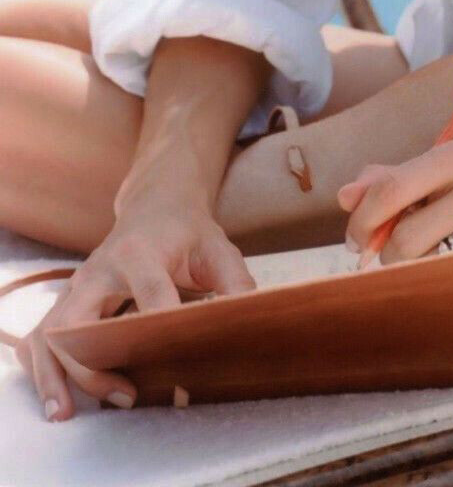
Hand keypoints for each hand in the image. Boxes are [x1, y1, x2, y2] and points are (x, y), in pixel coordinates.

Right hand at [15, 196, 255, 420]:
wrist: (156, 207)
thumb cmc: (188, 233)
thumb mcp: (218, 249)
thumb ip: (235, 283)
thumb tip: (247, 323)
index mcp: (141, 251)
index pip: (149, 292)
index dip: (162, 324)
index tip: (177, 358)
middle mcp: (99, 269)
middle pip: (78, 320)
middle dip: (93, 364)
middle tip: (125, 396)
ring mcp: (77, 287)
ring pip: (48, 334)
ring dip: (56, 375)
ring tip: (69, 412)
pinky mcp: (66, 303)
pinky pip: (39, 339)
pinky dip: (42, 371)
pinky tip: (58, 401)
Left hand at [337, 140, 452, 288]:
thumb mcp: (446, 171)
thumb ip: (393, 179)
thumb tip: (344, 197)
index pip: (391, 189)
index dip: (362, 221)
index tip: (355, 240)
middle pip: (405, 239)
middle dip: (385, 260)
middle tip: (389, 263)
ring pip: (430, 270)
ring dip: (413, 278)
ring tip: (422, 269)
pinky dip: (443, 291)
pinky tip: (447, 283)